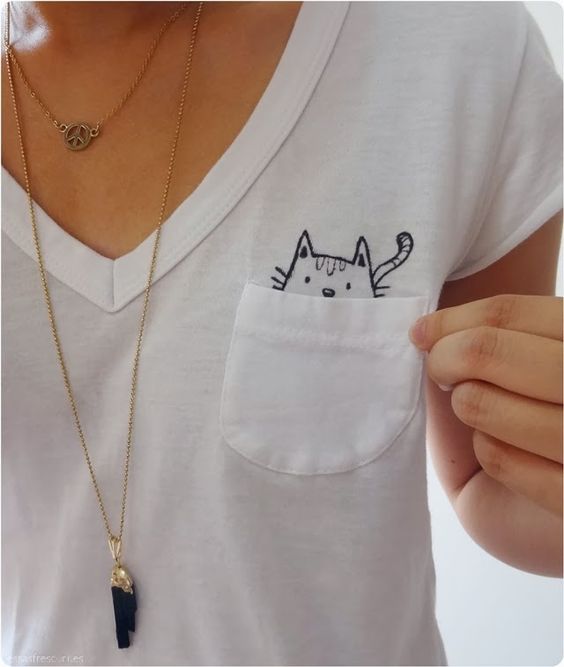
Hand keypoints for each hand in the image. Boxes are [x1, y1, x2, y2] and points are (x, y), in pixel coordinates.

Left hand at [408, 294, 562, 516]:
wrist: (560, 528)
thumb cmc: (540, 447)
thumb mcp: (524, 386)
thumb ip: (493, 357)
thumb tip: (430, 332)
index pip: (509, 312)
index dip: (451, 320)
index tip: (421, 333)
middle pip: (488, 348)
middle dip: (445, 358)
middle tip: (441, 372)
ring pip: (482, 402)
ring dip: (467, 408)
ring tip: (479, 416)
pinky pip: (498, 457)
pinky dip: (488, 454)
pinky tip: (502, 456)